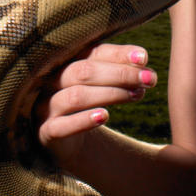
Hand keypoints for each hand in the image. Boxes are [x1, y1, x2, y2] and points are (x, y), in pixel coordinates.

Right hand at [35, 43, 156, 166]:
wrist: (68, 142)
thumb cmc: (89, 104)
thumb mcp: (103, 84)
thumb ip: (120, 69)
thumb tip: (143, 60)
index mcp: (65, 63)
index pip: (92, 53)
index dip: (118, 54)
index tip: (144, 58)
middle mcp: (52, 82)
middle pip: (84, 72)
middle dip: (120, 74)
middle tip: (150, 79)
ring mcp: (46, 107)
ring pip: (76, 97)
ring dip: (110, 94)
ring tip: (136, 95)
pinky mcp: (46, 133)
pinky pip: (60, 127)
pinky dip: (83, 120)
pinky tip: (104, 116)